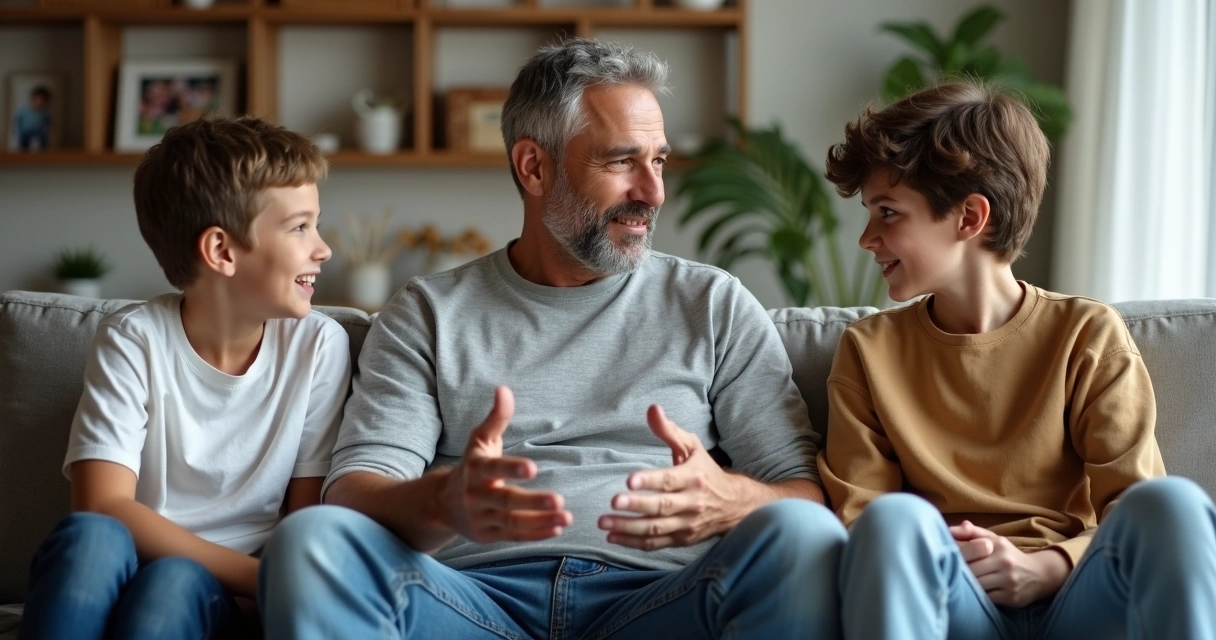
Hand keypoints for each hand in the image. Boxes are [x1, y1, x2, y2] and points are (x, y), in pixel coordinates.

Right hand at [440, 386, 571, 542]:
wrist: (443, 504)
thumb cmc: (471, 466)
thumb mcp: (480, 441)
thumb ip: (496, 418)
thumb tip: (504, 389)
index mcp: (475, 470)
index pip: (493, 469)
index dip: (512, 468)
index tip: (533, 468)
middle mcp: (476, 496)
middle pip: (506, 501)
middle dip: (533, 502)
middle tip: (559, 500)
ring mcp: (481, 518)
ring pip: (513, 522)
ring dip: (541, 521)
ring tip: (567, 517)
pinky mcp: (488, 535)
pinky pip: (514, 537)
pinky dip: (535, 535)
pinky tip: (557, 529)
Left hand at [598, 405, 738, 550]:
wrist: (733, 506)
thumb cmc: (706, 472)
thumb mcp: (692, 448)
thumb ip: (669, 431)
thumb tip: (652, 409)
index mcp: (692, 477)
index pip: (669, 480)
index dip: (649, 481)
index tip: (629, 480)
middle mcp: (691, 502)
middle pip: (661, 506)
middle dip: (636, 505)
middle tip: (613, 502)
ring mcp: (686, 524)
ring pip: (656, 528)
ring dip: (628, 527)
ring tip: (604, 522)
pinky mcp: (681, 539)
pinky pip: (655, 544)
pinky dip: (633, 543)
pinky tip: (613, 536)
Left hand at [949, 520, 1070, 606]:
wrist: (1040, 574)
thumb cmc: (1008, 555)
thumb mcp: (994, 540)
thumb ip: (972, 533)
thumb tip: (949, 529)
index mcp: (997, 544)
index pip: (967, 550)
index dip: (954, 557)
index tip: (945, 559)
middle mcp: (1004, 561)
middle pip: (970, 570)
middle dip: (958, 573)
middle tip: (949, 575)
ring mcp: (1009, 580)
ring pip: (977, 585)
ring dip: (967, 586)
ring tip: (959, 584)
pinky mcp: (1011, 597)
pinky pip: (987, 598)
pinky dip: (978, 597)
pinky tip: (974, 594)